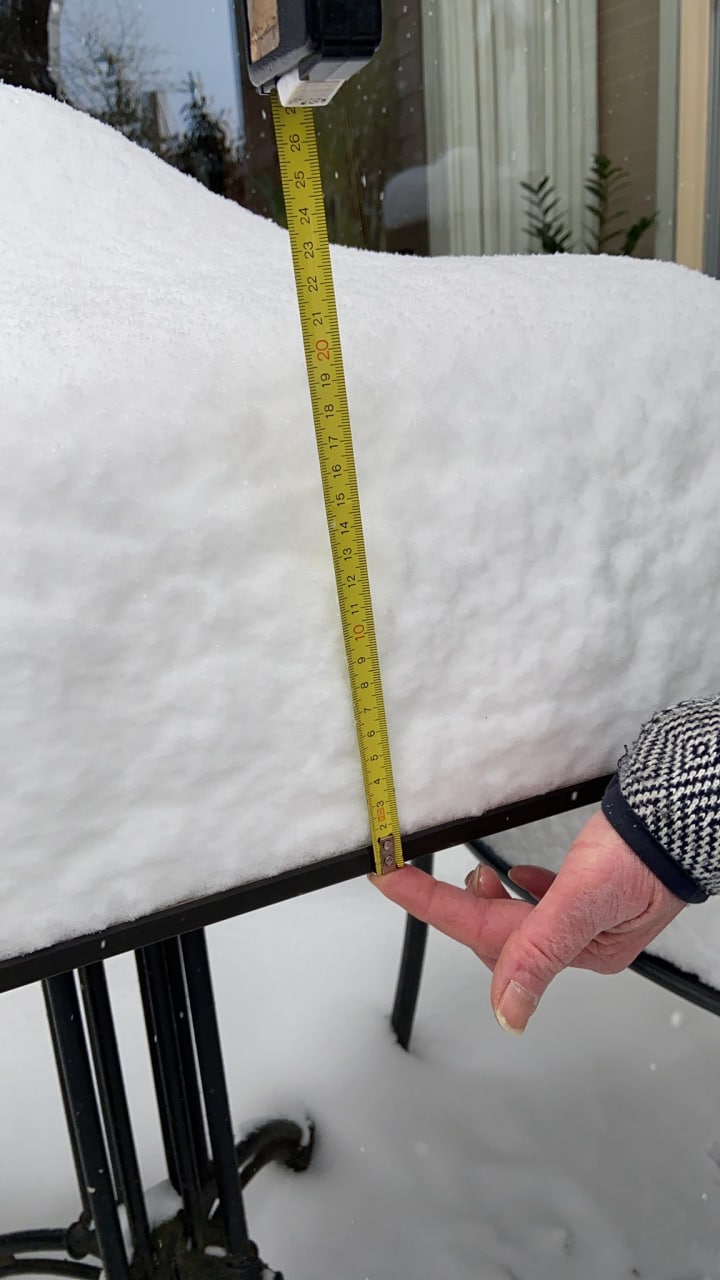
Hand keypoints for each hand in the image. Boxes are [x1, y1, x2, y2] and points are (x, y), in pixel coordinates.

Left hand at [369, 811, 684, 1033]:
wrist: (680, 818)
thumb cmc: (644, 854)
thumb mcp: (585, 900)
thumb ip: (540, 952)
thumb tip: (508, 1013)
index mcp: (575, 948)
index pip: (480, 932)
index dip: (427, 902)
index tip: (387, 878)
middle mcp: (578, 939)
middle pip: (495, 934)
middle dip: (457, 906)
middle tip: (422, 873)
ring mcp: (586, 916)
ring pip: (516, 919)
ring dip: (486, 900)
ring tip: (476, 875)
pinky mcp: (593, 891)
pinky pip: (543, 900)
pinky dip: (522, 891)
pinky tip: (517, 877)